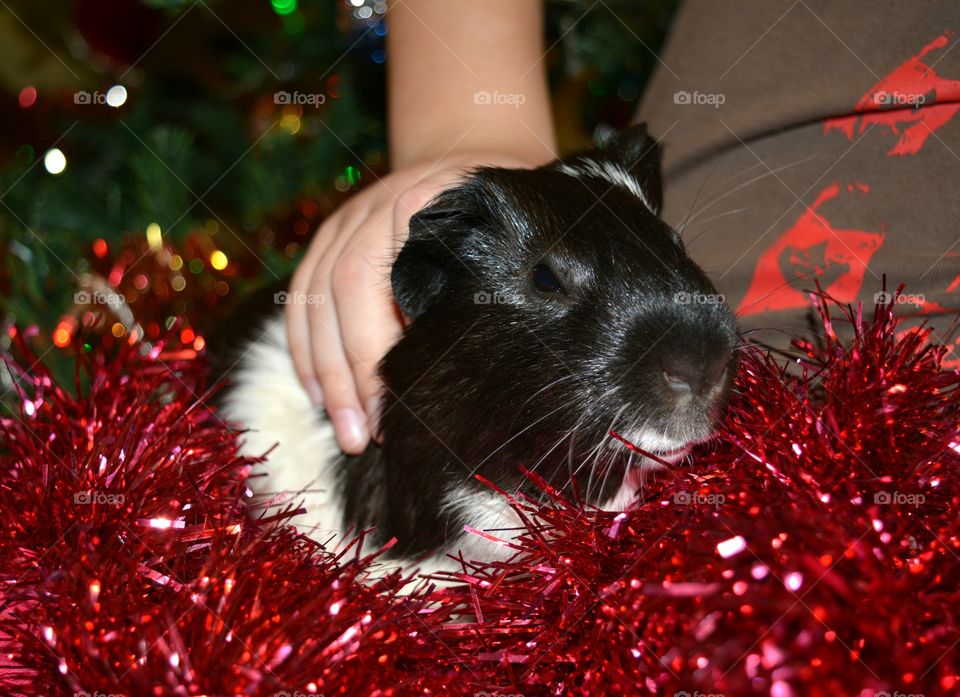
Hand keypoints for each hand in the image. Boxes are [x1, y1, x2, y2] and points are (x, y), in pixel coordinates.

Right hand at [287, 151, 537, 453]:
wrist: (476, 154)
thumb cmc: (507, 214)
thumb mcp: (516, 240)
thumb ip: (497, 286)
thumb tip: (486, 374)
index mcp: (424, 200)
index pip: (377, 280)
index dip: (376, 351)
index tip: (395, 409)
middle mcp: (374, 205)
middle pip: (340, 290)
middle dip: (348, 373)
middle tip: (364, 437)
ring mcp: (346, 217)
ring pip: (312, 297)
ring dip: (322, 371)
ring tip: (343, 429)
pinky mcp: (330, 235)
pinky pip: (300, 295)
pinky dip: (304, 349)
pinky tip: (318, 394)